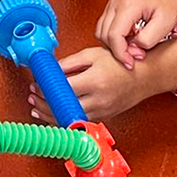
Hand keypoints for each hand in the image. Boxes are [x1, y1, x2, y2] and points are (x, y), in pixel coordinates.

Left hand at [29, 46, 156, 121]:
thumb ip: (69, 63)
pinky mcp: (102, 118)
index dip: (45, 89)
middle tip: (32, 97)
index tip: (36, 85)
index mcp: (95, 81)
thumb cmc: (120, 64)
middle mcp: (98, 99)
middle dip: (43, 105)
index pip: (63, 89)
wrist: (144, 77)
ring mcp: (101, 111)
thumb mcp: (93, 55)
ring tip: (37, 108)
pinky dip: (64, 118)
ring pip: (69, 119)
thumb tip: (49, 70)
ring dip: (50, 114)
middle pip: (63, 108)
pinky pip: (78, 121)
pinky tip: (53, 114)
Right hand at [96, 0, 176, 68]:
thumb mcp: (166, 22)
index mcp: (127, 6)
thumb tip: (134, 49)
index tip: (133, 63)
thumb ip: (148, 39)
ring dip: (113, 45)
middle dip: (117, 51)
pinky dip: (113, 38)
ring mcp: (112, 4)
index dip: (121, 54)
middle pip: (103, 35)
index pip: (114, 36)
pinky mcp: (113, 6)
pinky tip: (129, 41)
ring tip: (133, 49)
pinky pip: (105, 26)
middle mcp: (115, 3)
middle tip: (136, 56)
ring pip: (101, 32)